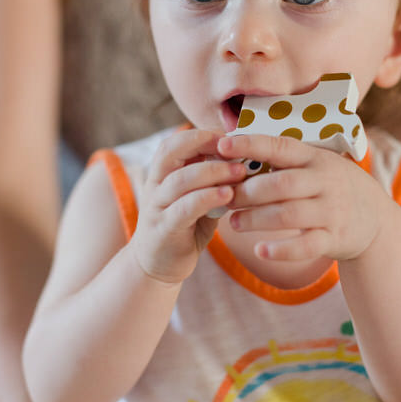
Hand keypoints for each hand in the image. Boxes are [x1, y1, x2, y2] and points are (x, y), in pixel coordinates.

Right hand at [132, 129, 245, 284]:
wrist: (157, 266)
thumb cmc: (184, 227)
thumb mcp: (197, 197)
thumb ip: (212, 180)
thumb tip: (245, 158)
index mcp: (162, 173)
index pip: (176, 141)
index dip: (203, 134)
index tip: (232, 138)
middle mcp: (155, 185)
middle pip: (172, 151)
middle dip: (205, 144)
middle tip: (238, 149)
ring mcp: (157, 207)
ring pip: (180, 180)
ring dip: (213, 172)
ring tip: (240, 172)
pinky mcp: (164, 229)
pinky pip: (185, 208)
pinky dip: (207, 198)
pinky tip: (228, 195)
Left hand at [218, 133, 384, 261]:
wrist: (376, 219)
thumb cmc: (331, 187)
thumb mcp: (316, 165)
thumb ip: (284, 161)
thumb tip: (233, 152)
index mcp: (315, 159)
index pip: (281, 147)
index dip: (252, 145)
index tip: (223, 146)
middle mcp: (325, 182)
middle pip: (281, 184)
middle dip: (248, 191)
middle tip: (225, 197)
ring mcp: (332, 211)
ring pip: (289, 215)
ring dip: (257, 219)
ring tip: (234, 223)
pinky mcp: (335, 238)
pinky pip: (306, 245)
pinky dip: (281, 250)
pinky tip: (260, 251)